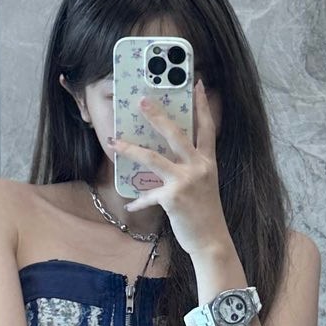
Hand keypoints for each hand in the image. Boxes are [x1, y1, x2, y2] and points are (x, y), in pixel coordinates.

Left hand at [112, 80, 226, 257]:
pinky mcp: (172, 198)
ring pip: (152, 158)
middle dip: (157, 116)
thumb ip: (190, 168)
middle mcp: (198, 167)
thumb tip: (168, 157)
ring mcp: (185, 181)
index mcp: (207, 161)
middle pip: (175, 134)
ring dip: (130, 149)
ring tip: (113, 141)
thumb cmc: (206, 213)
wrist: (211, 240)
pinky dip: (139, 202)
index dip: (202, 105)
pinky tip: (130, 206)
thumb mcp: (204, 184)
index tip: (197, 84)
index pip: (207, 127)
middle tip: (142, 101)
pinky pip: (148, 195)